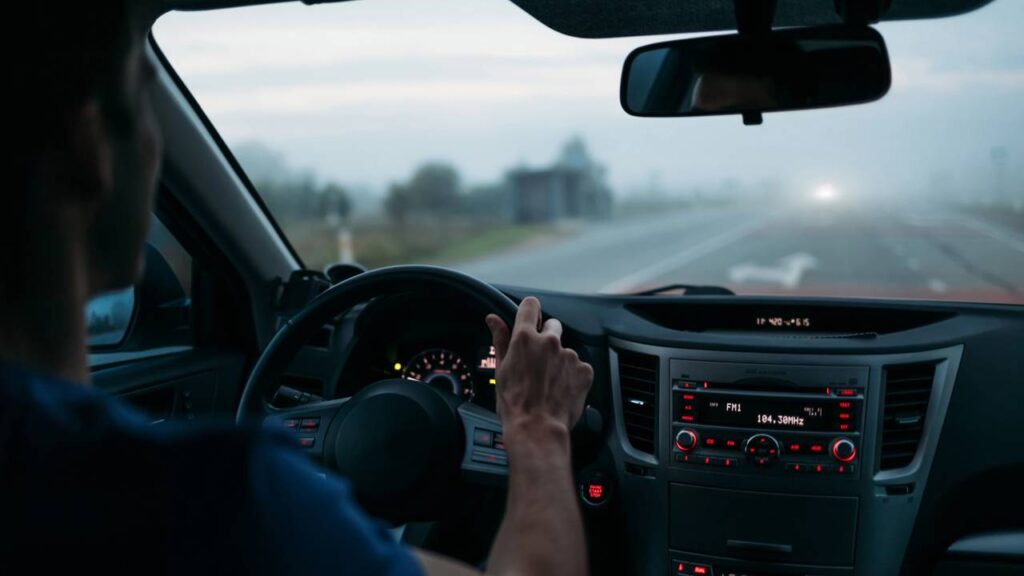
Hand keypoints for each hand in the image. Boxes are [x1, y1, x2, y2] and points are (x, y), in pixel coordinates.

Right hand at [485, 297, 592, 434]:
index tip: (530, 320)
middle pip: (553, 325)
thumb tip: (493, 319)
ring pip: (565, 349)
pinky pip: (578, 366)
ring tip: (549, 383)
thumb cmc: (515, 403)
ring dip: (559, 360)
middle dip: (547, 338)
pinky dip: (572, 375)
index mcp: (525, 339)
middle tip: (539, 361)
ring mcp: (569, 355)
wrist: (537, 429)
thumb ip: (500, 339)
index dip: (530, 312)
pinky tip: (561, 389)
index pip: (531, 306)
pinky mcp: (584, 370)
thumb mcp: (501, 370)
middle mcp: (549, 342)